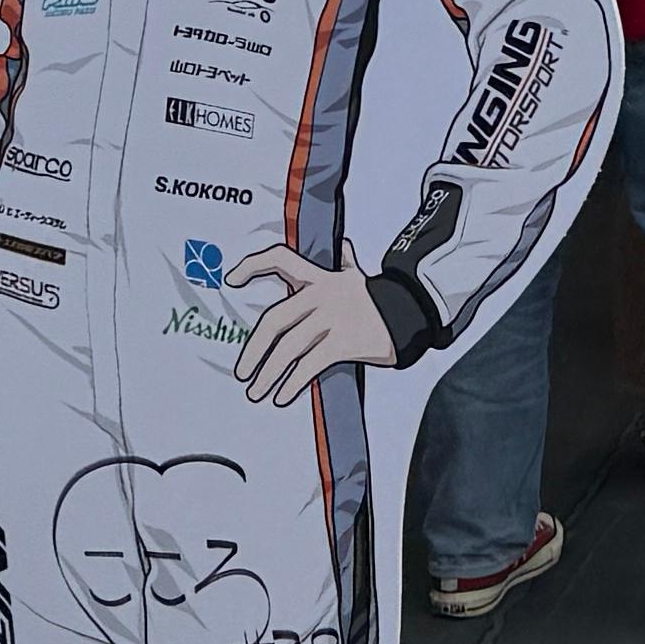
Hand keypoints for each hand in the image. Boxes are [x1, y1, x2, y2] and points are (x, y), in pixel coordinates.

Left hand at [228, 245, 404, 410]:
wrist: (413, 314)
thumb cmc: (380, 299)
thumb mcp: (360, 277)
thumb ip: (347, 263)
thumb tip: (345, 247)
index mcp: (320, 278)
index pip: (280, 260)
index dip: (253, 266)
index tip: (231, 279)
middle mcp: (321, 295)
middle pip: (275, 320)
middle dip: (254, 349)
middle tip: (241, 372)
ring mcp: (332, 318)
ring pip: (289, 348)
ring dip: (268, 374)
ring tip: (256, 392)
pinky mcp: (344, 342)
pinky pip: (310, 364)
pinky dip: (293, 383)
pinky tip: (283, 396)